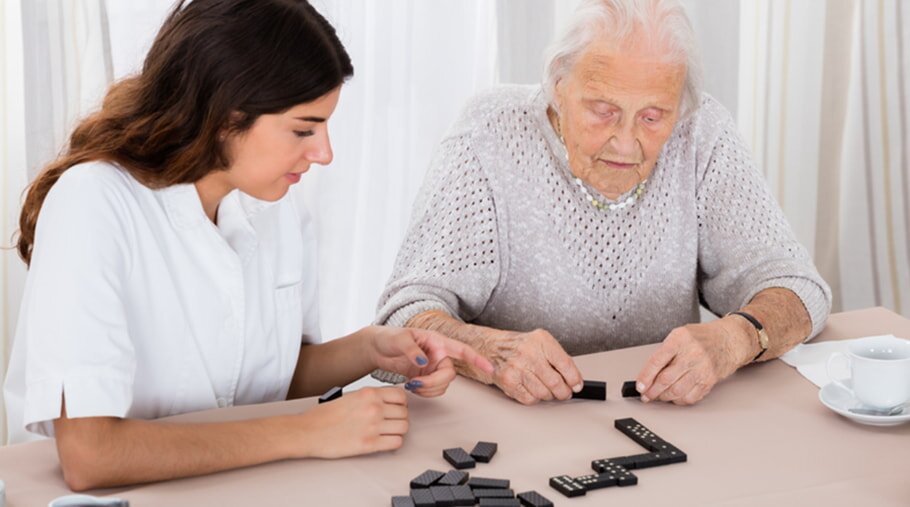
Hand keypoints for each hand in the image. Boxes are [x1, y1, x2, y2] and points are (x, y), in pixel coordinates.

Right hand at [297, 387, 408, 457]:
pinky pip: (396, 442)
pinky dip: (393, 442)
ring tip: (387, 432)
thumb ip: (370, 398)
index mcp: (368, 393)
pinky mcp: (369, 444)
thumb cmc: (323, 416)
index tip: (396, 408)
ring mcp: (373, 426)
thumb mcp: (350, 396)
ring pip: (403, 427)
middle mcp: (373, 408)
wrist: (307, 431)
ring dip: (397, 430)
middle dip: (399, 418)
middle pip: (404, 413)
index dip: (401, 403)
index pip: (401, 396)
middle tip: (391, 422)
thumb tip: (388, 402)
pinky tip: (384, 441)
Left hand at [367, 326, 494, 396]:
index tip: (490, 369)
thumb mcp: (399, 339)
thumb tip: (423, 362)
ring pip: (442, 385)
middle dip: (435, 383)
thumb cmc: (388, 337)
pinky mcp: (426, 377)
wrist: (376, 348)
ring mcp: (433, 367)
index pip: (462, 351)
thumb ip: (412, 350)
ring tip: (411, 385)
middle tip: (416, 383)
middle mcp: (439, 355)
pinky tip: (412, 387)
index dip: (477, 359)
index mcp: (437, 341)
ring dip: (428, 389)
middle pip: (450, 375)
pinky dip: (424, 392)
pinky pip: (433, 390)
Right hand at [478, 329, 583, 404]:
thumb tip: (574, 379)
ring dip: (549, 396)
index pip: (565, 364)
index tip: (577, 385)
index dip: (574, 379)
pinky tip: (532, 389)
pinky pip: (529, 398)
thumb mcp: (540, 343)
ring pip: (543, 393)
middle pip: (555, 382)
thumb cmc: (519, 347)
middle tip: (564, 392)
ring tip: (547, 390)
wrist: (490, 347)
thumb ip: (558, 358)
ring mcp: (517, 367)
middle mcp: (528, 352)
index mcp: (541, 340)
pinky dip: (534, 398)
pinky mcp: (508, 381)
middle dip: (563, 392)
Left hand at [635, 319, 752, 404]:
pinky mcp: (710, 381)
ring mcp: (702, 368)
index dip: (645, 376)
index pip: (657, 361)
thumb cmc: (702, 337)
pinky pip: (691, 397)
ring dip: (664, 397)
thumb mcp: (680, 335)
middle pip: (666, 379)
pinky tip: (674, 397)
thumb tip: (647, 374)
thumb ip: (664, 352)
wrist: (729, 340)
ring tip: (658, 396)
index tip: (639, 386)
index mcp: (680, 340)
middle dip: (652, 391)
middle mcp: (691, 354)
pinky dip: (679, 400)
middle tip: (646, 395)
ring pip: (677, 391)